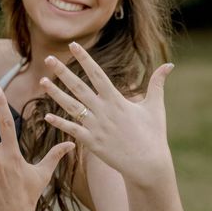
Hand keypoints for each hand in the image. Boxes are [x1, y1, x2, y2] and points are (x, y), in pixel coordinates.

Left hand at [41, 42, 173, 187]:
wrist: (148, 165)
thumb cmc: (153, 135)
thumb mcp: (156, 107)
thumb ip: (157, 84)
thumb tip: (169, 65)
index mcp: (117, 100)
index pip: (97, 74)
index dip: (85, 58)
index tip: (73, 45)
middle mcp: (103, 111)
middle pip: (78, 87)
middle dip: (62, 72)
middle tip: (48, 58)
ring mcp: (96, 127)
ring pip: (71, 106)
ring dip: (55, 94)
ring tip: (42, 81)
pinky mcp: (91, 142)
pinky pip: (72, 130)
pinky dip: (59, 123)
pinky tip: (46, 116)